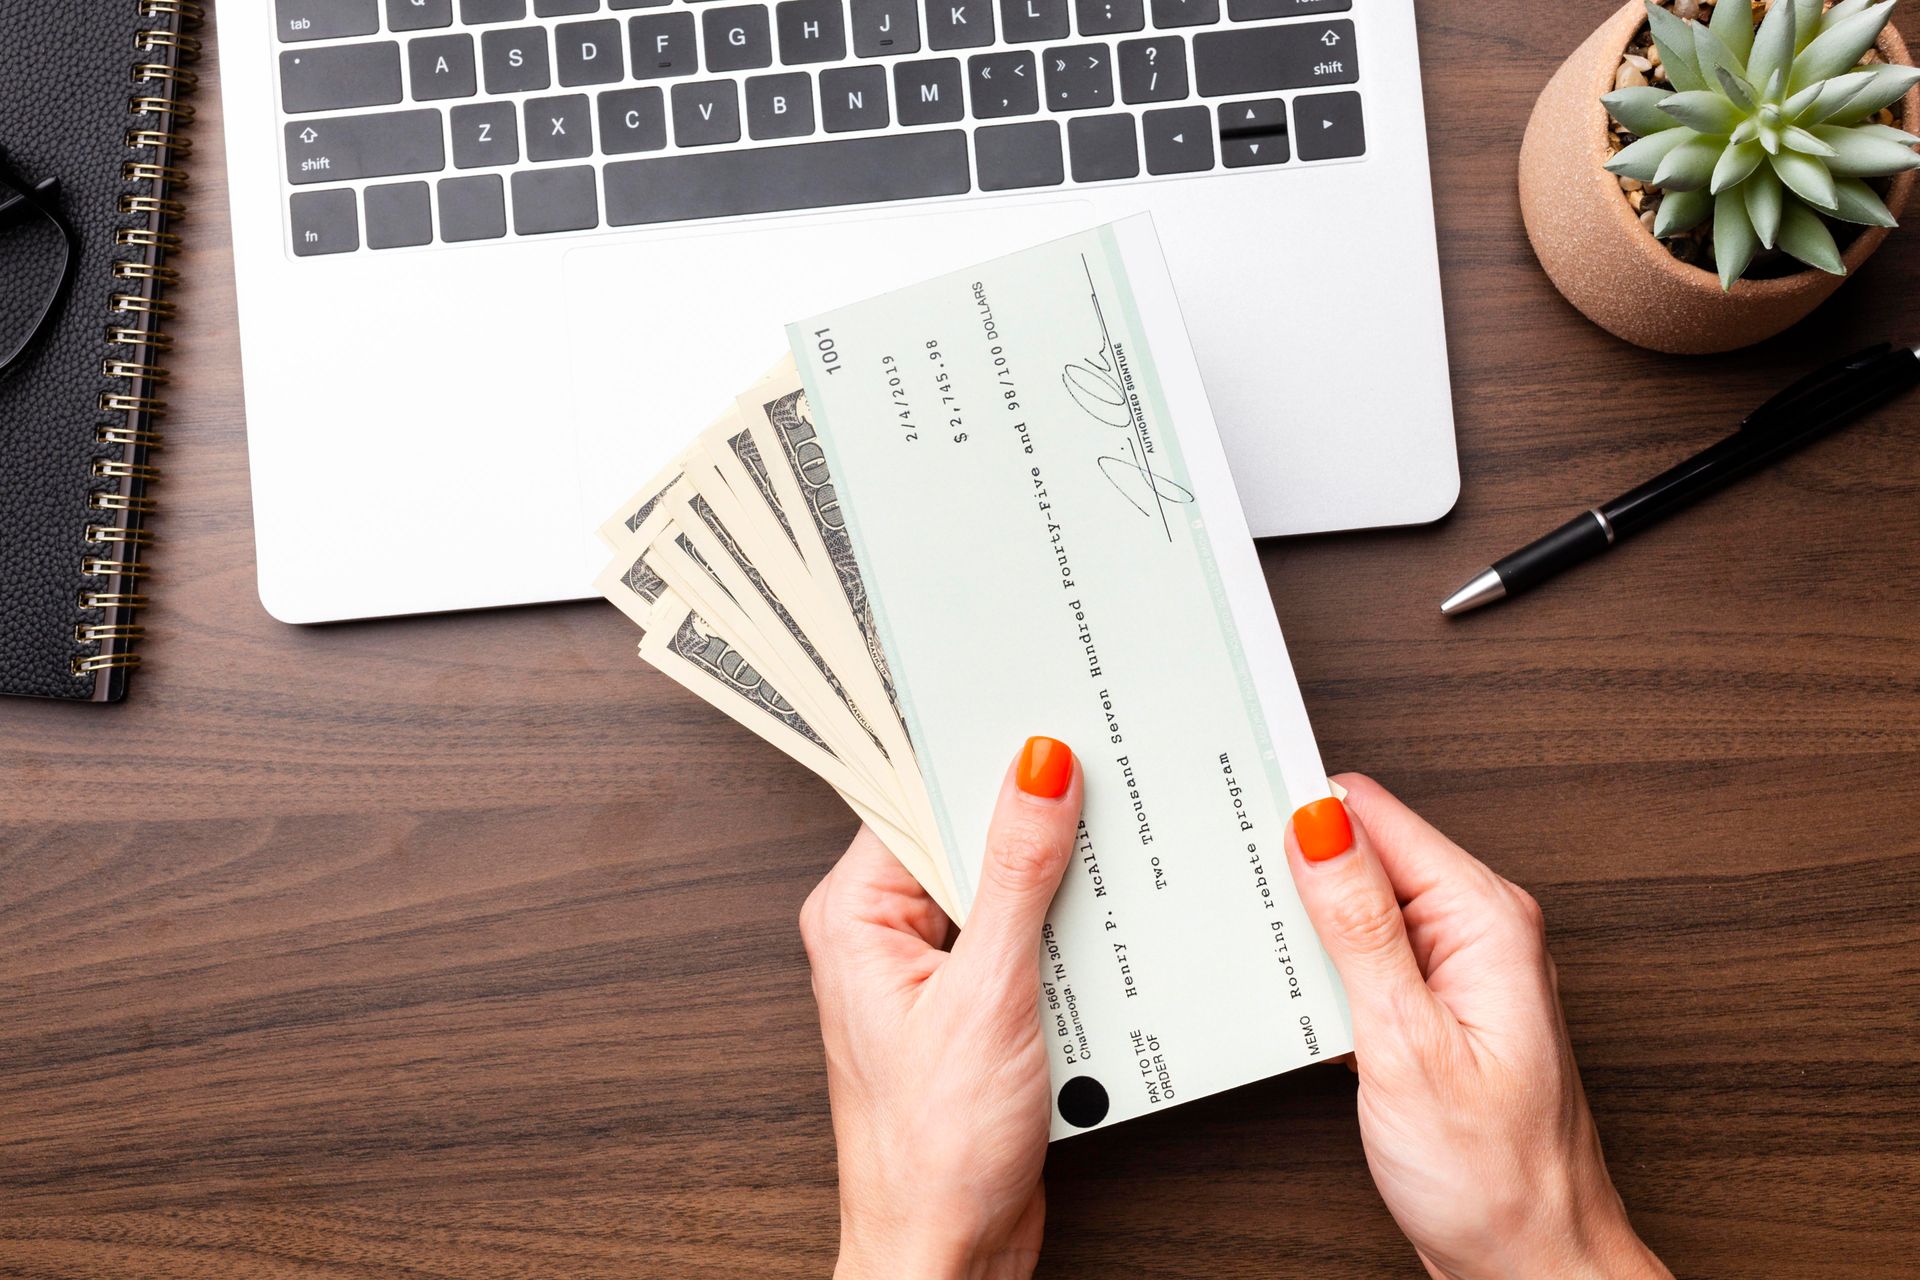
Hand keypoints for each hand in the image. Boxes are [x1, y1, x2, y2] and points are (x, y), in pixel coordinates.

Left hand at [800, 737, 1080, 1279]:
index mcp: (854, 915)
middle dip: (1031, 816)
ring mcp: (927, 971)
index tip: (1043, 716)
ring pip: (1000, 887)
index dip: (979, 756)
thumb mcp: (989, 993)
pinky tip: (1107, 927)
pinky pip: (1021, 938)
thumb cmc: (932, 1151)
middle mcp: (881, 935)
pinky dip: (1066, 930)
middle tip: (1098, 776)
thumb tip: (1036, 770)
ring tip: (1112, 855)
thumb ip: (1017, 873)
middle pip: (962, 837)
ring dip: (1057, 880)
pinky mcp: (971, 1005)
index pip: (916, 797)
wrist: (945, 1254)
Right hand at [1286, 775, 1670, 1279]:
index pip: (1374, 814)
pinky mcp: (1431, 1009)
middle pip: (1361, 853)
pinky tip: (1298, 1005)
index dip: (1298, 808)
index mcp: (1484, 919)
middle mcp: (1477, 932)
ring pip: (1353, 908)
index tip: (1235, 809)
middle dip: (1294, 869)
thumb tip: (1318, 826)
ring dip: (1303, 928)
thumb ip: (1359, 926)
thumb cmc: (1497, 1179)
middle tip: (1237, 899)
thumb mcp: (1407, 1043)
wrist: (1531, 1267)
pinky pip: (1361, 959)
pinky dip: (1321, 975)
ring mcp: (1455, 971)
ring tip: (1264, 959)